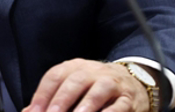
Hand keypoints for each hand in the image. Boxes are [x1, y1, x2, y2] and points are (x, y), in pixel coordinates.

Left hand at [23, 59, 147, 111]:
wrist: (132, 81)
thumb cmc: (94, 87)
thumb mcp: (72, 87)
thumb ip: (51, 99)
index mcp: (75, 67)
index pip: (55, 76)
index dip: (43, 94)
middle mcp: (93, 71)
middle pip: (76, 81)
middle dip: (62, 100)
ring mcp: (112, 84)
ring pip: (99, 91)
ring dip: (86, 106)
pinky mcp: (127, 99)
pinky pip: (119, 106)